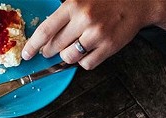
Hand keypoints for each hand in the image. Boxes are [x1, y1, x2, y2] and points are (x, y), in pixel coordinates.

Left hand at [22, 0, 147, 69]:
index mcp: (74, 5)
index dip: (33, 45)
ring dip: (67, 57)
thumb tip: (44, 35)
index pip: (46, 30)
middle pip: (55, 46)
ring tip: (72, 48)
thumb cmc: (106, 1)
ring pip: (69, 58)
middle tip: (49, 51)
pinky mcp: (108, 47)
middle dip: (49, 51)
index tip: (27, 54)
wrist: (137, 2)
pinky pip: (86, 64)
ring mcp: (97, 35)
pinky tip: (87, 51)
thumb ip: (64, 13)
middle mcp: (84, 20)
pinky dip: (83, 61)